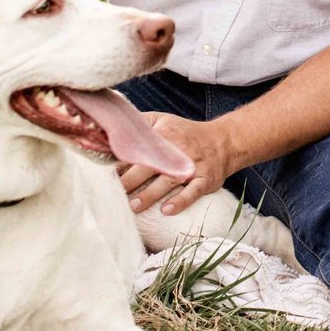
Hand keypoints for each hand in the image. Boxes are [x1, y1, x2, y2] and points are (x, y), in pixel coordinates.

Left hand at [120, 114, 238, 216]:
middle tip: (113, 194)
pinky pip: (193, 192)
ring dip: (149, 195)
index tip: (105, 174)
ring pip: (168, 182)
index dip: (121, 162)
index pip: (139, 149)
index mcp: (164, 135)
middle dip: (130, 181)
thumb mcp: (163, 120)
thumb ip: (139, 123)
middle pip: (150, 166)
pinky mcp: (205, 180)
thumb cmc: (186, 133)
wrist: (223, 141)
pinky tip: (166, 211)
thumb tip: (110, 126)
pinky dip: (181, 201)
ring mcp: (192, 167)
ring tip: (133, 206)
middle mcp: (177, 150)